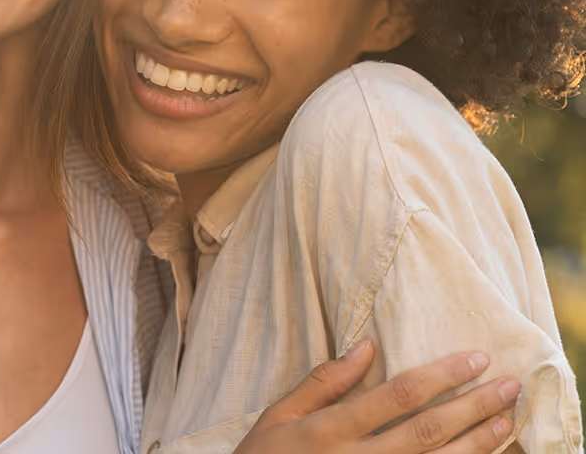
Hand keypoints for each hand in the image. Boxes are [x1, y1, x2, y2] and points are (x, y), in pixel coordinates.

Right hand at [234, 340, 518, 453]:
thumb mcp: (279, 416)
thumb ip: (324, 381)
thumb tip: (367, 345)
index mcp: (332, 430)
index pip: (401, 395)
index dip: (444, 375)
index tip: (476, 357)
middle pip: (430, 430)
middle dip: (475, 405)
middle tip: (510, 384)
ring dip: (479, 444)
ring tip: (507, 421)